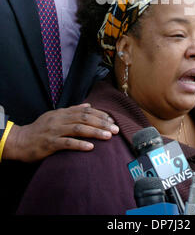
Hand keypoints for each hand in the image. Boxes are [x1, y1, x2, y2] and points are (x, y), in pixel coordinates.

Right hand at [3, 103, 118, 162]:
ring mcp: (54, 131)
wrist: (20, 141)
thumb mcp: (55, 116)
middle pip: (84, 118)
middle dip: (102, 123)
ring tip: (108, 136)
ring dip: (95, 132)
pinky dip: (80, 144)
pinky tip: (90, 147)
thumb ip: (72, 111)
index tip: (112, 120)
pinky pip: (67, 143)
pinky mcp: (49, 144)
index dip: (100, 114)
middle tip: (115, 129)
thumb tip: (88, 105)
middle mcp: (59, 119)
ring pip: (78, 129)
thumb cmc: (39, 129)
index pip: (85, 110)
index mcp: (62, 112)